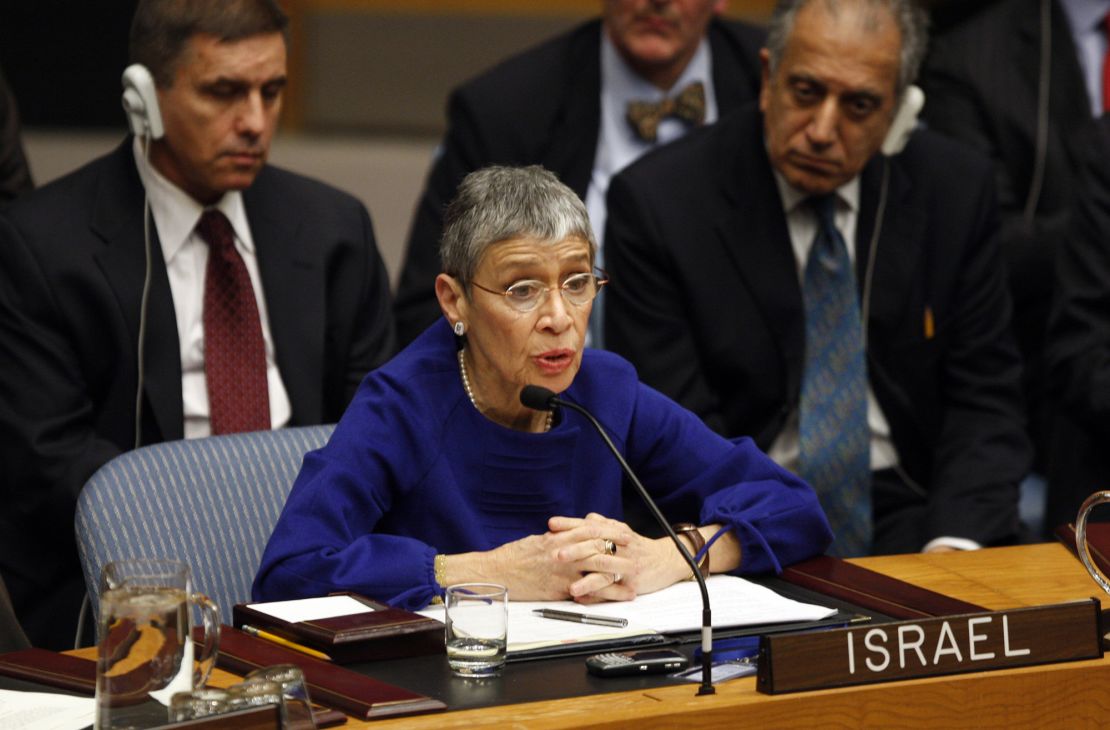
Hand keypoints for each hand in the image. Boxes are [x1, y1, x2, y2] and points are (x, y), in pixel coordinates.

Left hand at [546, 513, 688, 602]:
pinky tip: (583, 597)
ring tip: (570, 585)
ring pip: (604, 569)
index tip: (551, 524)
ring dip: (586, 578)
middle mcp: (620, 545)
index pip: (590, 525)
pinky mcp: (632, 582)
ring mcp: (626, 564)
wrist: (667, 560)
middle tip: (555, 553)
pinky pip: (612, 589)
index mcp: (615, 531)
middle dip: (575, 549)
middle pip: (596, 545)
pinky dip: (596, 594)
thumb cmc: (639, 546)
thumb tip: (586, 517)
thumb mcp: (622, 531)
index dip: (570, 524)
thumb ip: (603, 524)